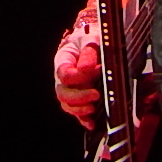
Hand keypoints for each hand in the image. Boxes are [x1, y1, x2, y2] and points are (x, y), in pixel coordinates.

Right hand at [53, 7, 101, 129]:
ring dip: (79, 110)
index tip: (98, 71)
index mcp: (63, 60)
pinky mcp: (78, 98)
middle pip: (62, 93)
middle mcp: (63, 77)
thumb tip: (86, 69)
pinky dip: (83, 119)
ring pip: (67, 105)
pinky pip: (76, 112)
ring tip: (93, 108)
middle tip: (96, 94)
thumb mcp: (91, 39)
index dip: (79, 76)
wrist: (91, 41)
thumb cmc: (90, 38)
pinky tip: (91, 123)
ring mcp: (70, 89)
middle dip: (78, 97)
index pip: (64, 74)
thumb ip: (88, 52)